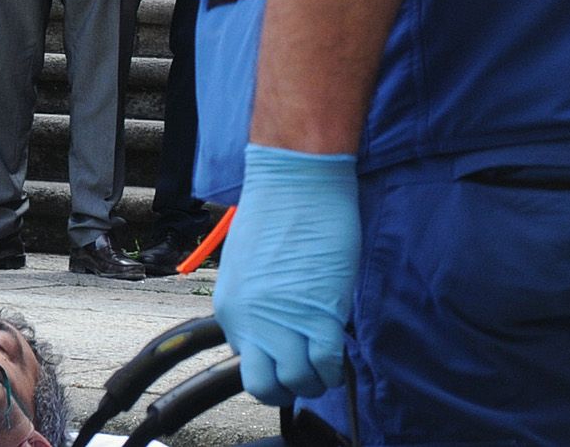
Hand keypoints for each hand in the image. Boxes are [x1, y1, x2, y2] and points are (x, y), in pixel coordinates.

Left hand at [213, 145, 357, 403]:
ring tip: (326, 361)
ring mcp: (282, 323)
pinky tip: (339, 353)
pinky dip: (335, 369)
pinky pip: (326, 366)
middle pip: (263, 387)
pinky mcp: (319, 317)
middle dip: (287, 387)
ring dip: (315, 380)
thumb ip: (257, 302)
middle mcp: (249, 322)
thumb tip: (274, 325)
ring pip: (297, 383)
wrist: (295, 182)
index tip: (289, 354)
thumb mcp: (250, 267)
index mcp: (230, 308)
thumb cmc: (276, 212)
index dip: (272, 363)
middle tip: (307, 370)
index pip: (246, 363)